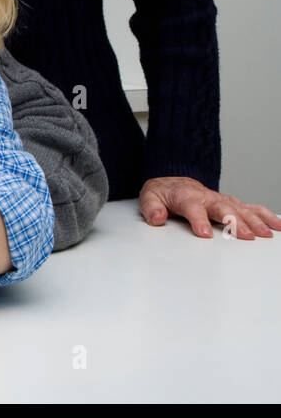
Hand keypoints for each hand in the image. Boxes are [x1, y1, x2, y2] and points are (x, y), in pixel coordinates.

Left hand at [139, 177, 279, 239]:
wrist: (173, 182)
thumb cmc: (163, 193)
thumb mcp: (149, 197)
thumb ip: (151, 208)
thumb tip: (157, 217)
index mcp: (186, 196)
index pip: (193, 208)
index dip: (199, 221)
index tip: (205, 234)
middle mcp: (207, 197)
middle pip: (223, 209)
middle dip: (235, 222)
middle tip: (245, 236)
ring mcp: (221, 200)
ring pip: (240, 209)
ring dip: (254, 221)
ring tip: (265, 234)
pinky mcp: (230, 203)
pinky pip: (251, 208)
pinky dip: (265, 215)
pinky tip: (277, 225)